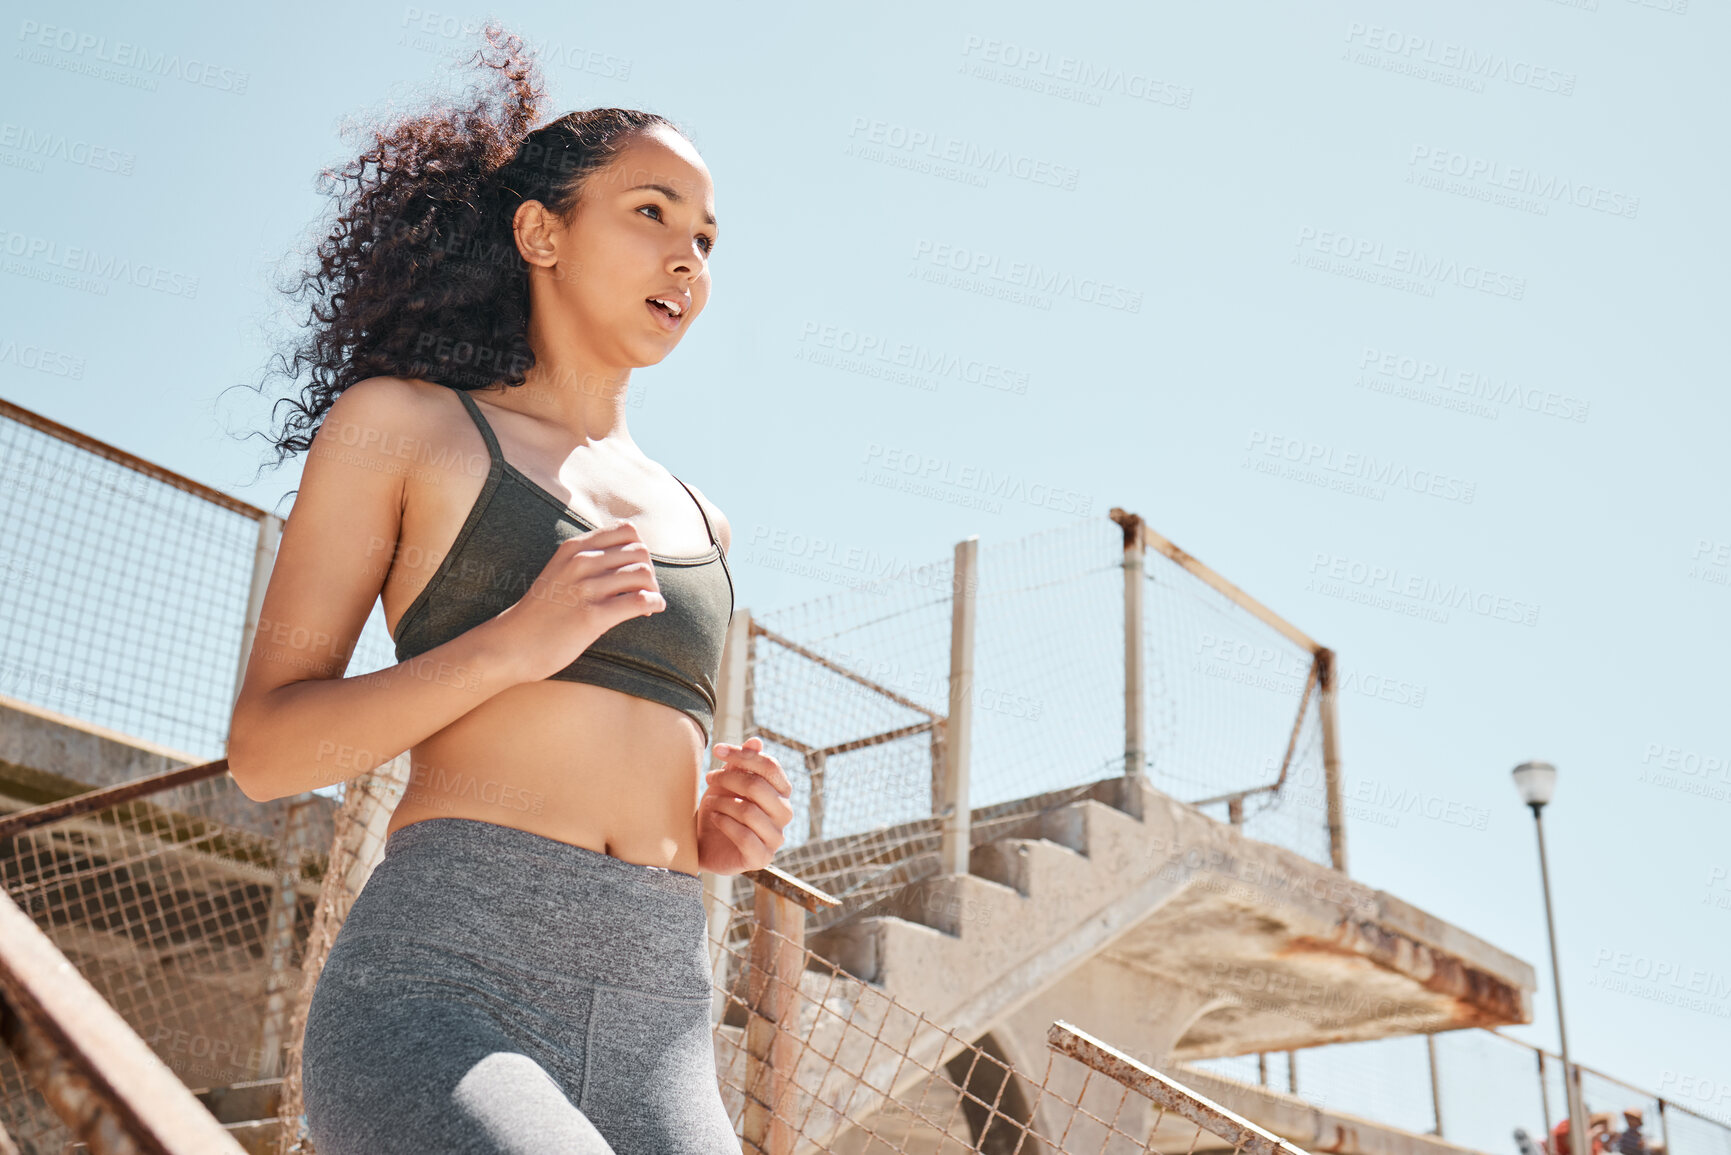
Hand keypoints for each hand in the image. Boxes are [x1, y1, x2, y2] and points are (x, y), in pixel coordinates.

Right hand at [492, 521, 665, 682]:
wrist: (512, 645)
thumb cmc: (542, 611)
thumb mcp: (561, 572)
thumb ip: (590, 560)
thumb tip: (632, 559)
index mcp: (574, 548)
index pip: (627, 531)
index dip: (639, 549)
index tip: (634, 570)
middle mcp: (580, 563)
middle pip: (640, 551)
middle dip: (649, 571)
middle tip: (643, 590)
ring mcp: (585, 589)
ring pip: (643, 574)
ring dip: (653, 590)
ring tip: (647, 605)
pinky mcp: (592, 617)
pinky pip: (640, 601)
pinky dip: (654, 604)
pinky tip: (651, 611)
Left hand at [696, 736, 793, 874]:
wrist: (704, 845)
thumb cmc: (720, 809)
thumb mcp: (728, 782)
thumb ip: (743, 763)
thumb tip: (756, 740)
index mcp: (781, 792)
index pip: (770, 767)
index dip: (743, 755)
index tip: (717, 749)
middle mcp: (784, 814)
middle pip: (759, 787)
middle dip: (729, 779)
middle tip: (709, 778)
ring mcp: (775, 838)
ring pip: (749, 812)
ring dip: (723, 803)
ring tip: (710, 802)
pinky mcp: (761, 858)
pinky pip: (744, 836)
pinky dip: (724, 823)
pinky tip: (714, 818)